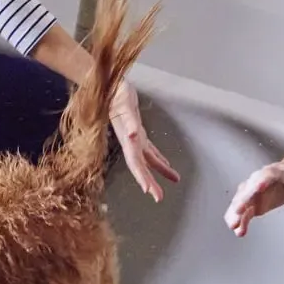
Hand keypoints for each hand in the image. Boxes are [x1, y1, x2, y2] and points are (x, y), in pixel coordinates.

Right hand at [109, 81, 179, 200]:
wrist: (109, 85)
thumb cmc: (116, 94)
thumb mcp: (123, 106)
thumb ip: (129, 122)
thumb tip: (134, 135)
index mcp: (126, 140)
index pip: (135, 163)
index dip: (141, 177)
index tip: (148, 191)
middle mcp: (130, 143)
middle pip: (141, 167)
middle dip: (150, 182)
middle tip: (159, 198)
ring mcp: (134, 139)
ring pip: (148, 160)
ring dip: (159, 172)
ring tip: (175, 180)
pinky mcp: (138, 132)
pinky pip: (150, 150)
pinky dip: (158, 158)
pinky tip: (166, 165)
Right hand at [224, 160, 283, 235]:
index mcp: (273, 172)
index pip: (266, 176)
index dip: (262, 181)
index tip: (259, 187)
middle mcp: (258, 180)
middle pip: (249, 189)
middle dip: (243, 199)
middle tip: (237, 210)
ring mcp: (253, 191)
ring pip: (241, 201)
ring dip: (236, 214)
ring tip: (233, 226)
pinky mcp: (253, 203)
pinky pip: (244, 212)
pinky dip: (240, 220)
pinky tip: (237, 230)